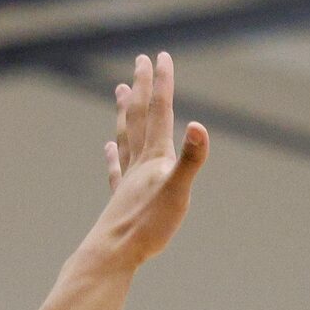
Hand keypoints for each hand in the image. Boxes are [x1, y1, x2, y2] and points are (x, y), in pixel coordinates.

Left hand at [97, 50, 208, 264]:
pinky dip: (113, 155)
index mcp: (155, 158)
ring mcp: (127, 179)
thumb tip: (200, 125)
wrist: (113, 253)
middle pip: (140, 117)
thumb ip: (191, 159)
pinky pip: (116, 169)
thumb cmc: (148, 226)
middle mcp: (139, 162)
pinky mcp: (120, 198)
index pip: (160, 112)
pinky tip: (109, 147)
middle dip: (143, 87)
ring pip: (126, 137)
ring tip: (121, 91)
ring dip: (125, 112)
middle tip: (140, 61)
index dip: (162, 83)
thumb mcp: (178, 191)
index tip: (160, 56)